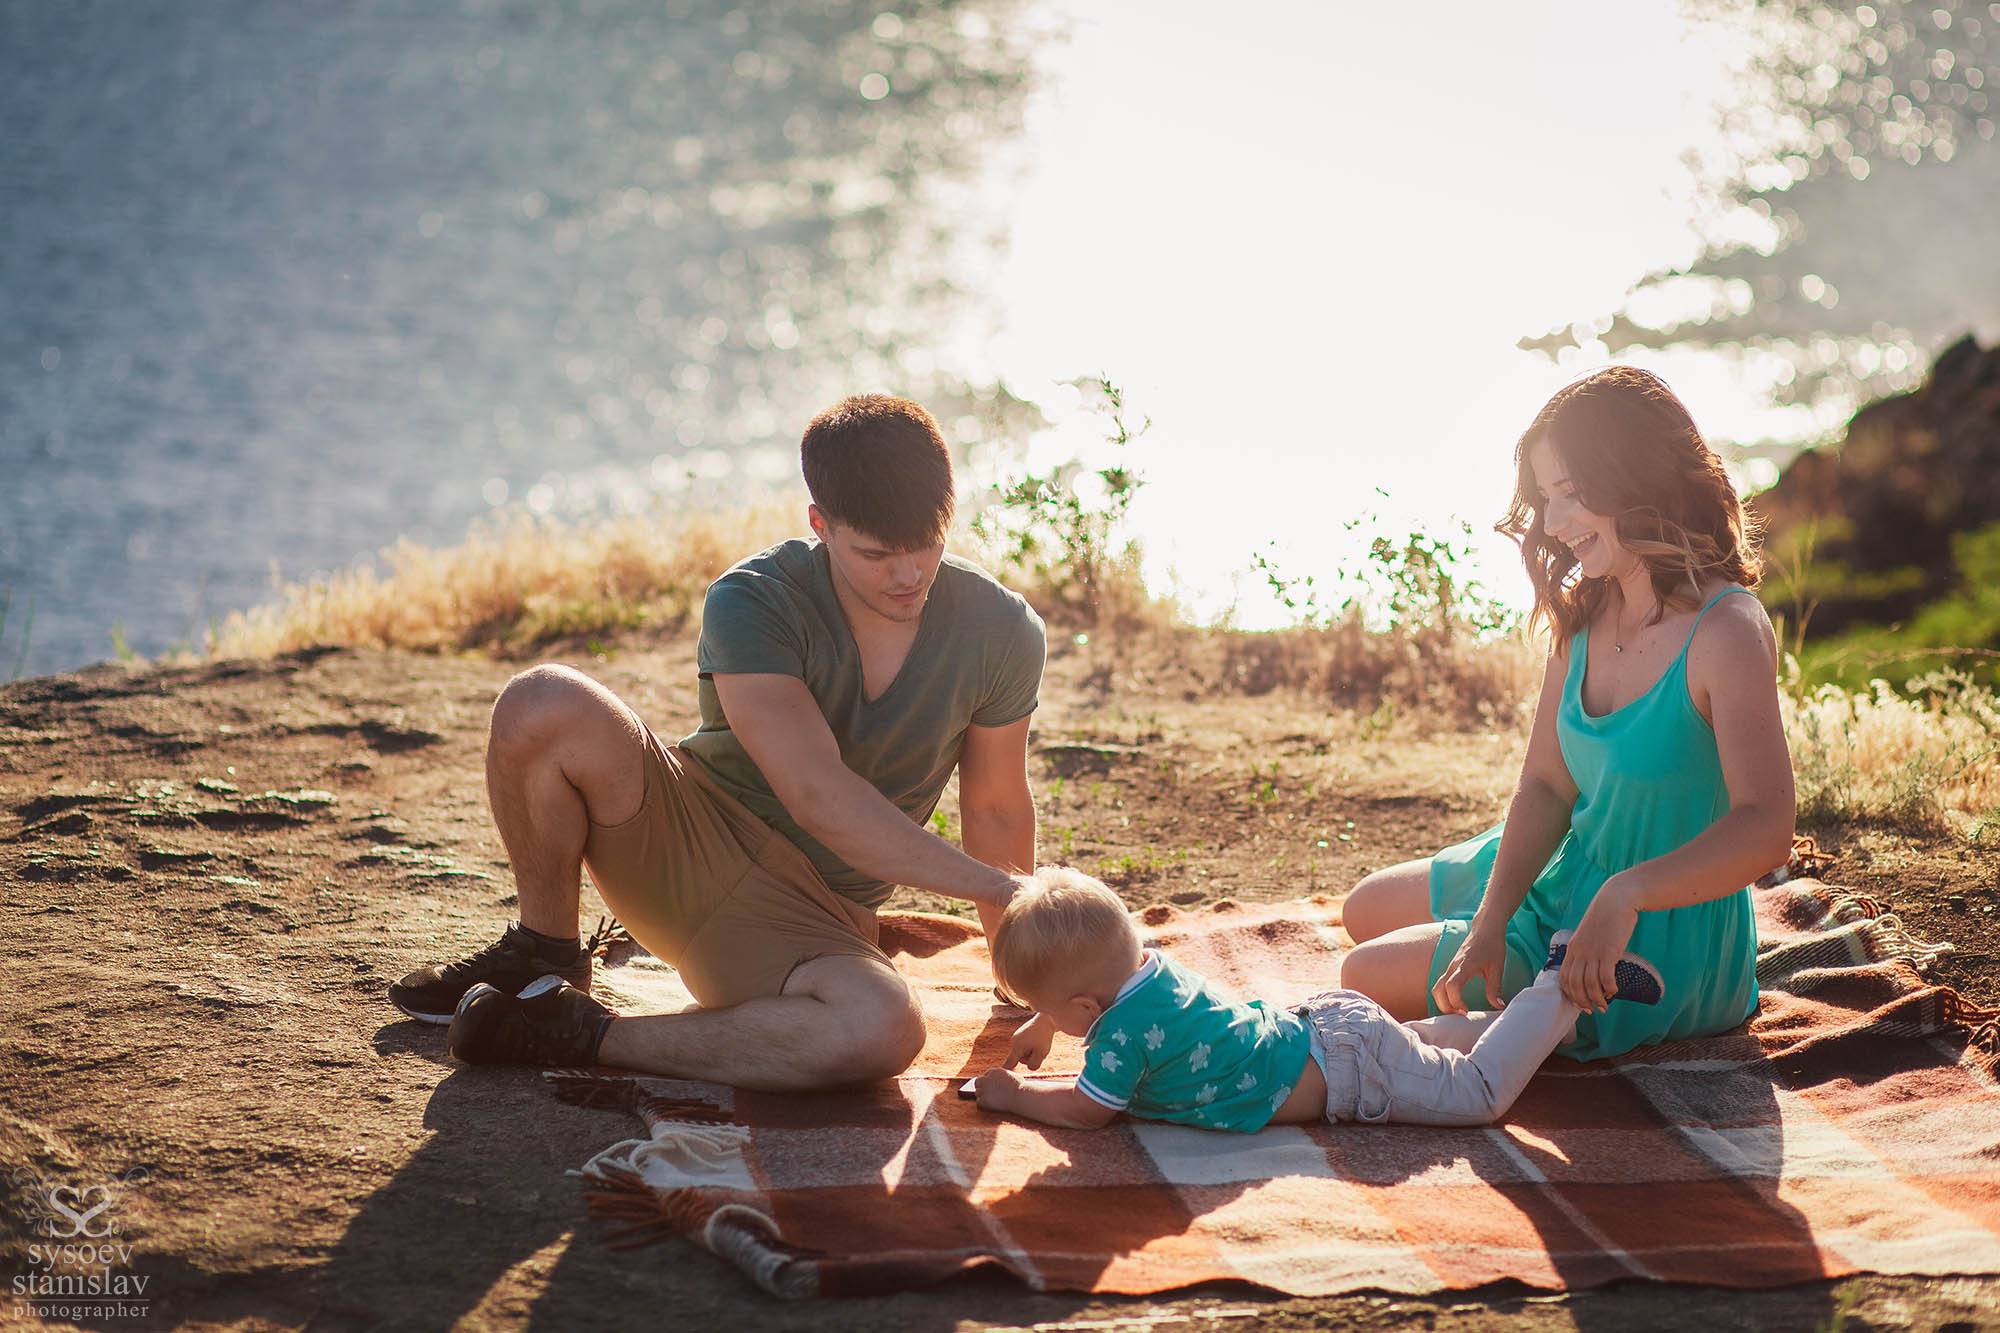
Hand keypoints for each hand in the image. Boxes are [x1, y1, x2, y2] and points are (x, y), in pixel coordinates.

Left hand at [973, 1066, 1020, 1112]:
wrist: (1020, 1096)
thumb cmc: (1020, 1087)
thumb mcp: (1013, 1075)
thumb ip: (1005, 1076)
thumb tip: (1005, 1079)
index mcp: (994, 1072)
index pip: (986, 1075)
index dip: (988, 1081)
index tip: (991, 1086)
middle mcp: (987, 1079)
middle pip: (978, 1082)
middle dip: (981, 1087)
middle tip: (986, 1092)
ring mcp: (985, 1089)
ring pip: (977, 1092)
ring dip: (982, 1096)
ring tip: (990, 1100)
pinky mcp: (984, 1099)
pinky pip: (979, 1102)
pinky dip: (983, 1104)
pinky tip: (989, 1105)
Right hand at [1006, 1012, 1054, 1069]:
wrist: (1047, 1018)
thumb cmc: (1044, 1037)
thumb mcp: (1042, 1054)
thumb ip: (1034, 1065)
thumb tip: (1028, 1067)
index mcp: (1017, 1046)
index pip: (1009, 1063)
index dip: (1005, 1071)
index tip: (997, 1076)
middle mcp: (1014, 1041)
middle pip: (1021, 1059)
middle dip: (1031, 1058)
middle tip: (1040, 1049)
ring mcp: (1016, 1037)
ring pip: (1024, 1053)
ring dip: (1032, 1052)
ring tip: (1040, 1043)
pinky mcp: (1020, 1035)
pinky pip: (1025, 1047)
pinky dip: (1032, 1046)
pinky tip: (1038, 1039)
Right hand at [1432, 921, 1507, 1014]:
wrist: (1485, 929)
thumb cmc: (1492, 946)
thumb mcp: (1497, 968)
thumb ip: (1495, 988)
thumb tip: (1498, 1007)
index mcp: (1465, 966)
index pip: (1451, 986)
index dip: (1456, 1001)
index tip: (1467, 1011)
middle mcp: (1453, 967)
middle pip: (1438, 990)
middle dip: (1446, 1006)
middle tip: (1462, 1015)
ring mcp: (1450, 967)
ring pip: (1436, 988)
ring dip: (1443, 1002)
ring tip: (1459, 1011)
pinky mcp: (1451, 969)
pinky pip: (1440, 985)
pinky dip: (1444, 997)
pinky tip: (1457, 1003)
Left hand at [1559, 876, 1641, 1012]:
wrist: (1616, 900)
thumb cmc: (1605, 918)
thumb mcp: (1589, 935)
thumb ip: (1587, 950)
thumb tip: (1592, 968)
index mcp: (1572, 949)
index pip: (1564, 977)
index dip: (1570, 993)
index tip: (1578, 1003)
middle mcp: (1579, 952)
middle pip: (1575, 984)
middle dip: (1582, 1001)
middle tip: (1591, 1010)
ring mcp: (1593, 952)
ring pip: (1590, 984)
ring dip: (1597, 998)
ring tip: (1604, 1006)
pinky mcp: (1608, 952)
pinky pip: (1605, 976)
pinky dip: (1609, 987)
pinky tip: (1614, 991)